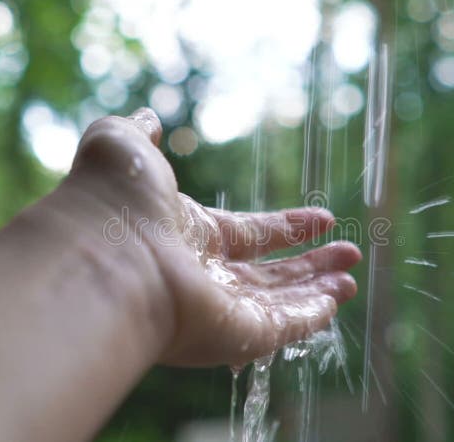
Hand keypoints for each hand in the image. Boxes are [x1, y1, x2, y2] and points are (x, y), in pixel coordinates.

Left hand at [67, 109, 360, 366]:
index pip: (249, 234)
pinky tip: (336, 300)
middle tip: (350, 254)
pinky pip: (280, 328)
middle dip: (311, 264)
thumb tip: (147, 117)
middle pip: (269, 273)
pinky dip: (309, 317)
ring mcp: (219, 310)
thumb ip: (139, 131)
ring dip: (318, 290)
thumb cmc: (112, 200)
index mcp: (187, 235)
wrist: (100, 257)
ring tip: (352, 278)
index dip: (287, 228)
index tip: (323, 219)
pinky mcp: (233, 336)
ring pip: (279, 303)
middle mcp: (204, 276)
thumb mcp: (124, 146)